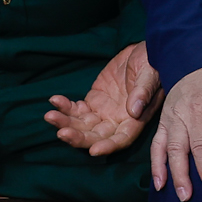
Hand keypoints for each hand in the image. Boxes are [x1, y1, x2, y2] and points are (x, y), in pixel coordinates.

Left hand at [45, 42, 162, 155]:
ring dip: (66, 123)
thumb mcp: (150, 74)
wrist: (141, 50)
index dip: (108, 146)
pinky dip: (65, 107)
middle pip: (97, 137)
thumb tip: (134, 111)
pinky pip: (76, 110)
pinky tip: (55, 100)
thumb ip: (143, 92)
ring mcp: (103, 112)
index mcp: (136, 119)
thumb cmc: (151, 62)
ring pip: (82, 125)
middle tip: (62, 132)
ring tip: (50, 116)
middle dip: (79, 137)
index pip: (122, 138)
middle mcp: (118, 120)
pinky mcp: (93, 101)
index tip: (93, 150)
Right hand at [151, 62, 201, 201]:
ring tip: (187, 196)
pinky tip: (161, 185)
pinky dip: (156, 166)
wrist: (196, 58)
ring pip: (176, 148)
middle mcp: (196, 110)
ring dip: (180, 174)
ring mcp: (177, 116)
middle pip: (201, 147)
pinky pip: (156, 145)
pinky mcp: (163, 120)